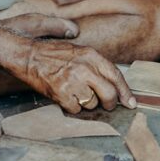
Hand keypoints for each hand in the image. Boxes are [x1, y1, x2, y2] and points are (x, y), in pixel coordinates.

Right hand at [19, 40, 136, 112]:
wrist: (28, 56)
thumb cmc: (53, 54)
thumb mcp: (79, 50)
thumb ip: (97, 64)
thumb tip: (114, 83)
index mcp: (91, 55)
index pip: (116, 75)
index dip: (125, 91)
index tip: (131, 103)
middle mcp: (85, 68)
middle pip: (109, 94)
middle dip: (110, 103)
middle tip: (106, 105)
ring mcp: (73, 81)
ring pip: (92, 104)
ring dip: (86, 103)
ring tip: (76, 92)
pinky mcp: (61, 93)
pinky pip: (76, 109)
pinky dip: (72, 107)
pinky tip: (66, 96)